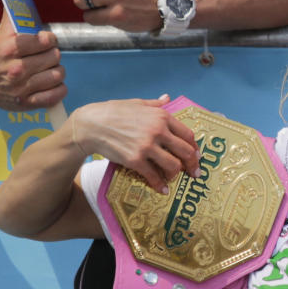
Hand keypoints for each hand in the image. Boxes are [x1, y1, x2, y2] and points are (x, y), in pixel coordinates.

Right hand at [0, 10, 65, 109]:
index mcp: (10, 49)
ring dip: (57, 71)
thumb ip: (14, 15)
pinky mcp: (26, 103)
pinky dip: (58, 89)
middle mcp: (16, 69)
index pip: (45, 40)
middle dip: (52, 54)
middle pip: (54, 57)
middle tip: (46, 56)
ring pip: (57, 75)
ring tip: (49, 69)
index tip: (46, 41)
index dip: (49, 39)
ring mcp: (22, 88)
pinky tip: (52, 83)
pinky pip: (55, 96)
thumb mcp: (2, 33)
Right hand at [72, 95, 200, 192]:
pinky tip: (163, 190)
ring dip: (176, 174)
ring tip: (173, 178)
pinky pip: (154, 176)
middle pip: (185, 152)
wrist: (90, 125)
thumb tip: (167, 98)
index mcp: (161, 116)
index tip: (197, 155)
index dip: (195, 147)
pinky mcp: (135, 160)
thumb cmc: (112, 112)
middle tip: (194, 172)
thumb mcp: (137, 103)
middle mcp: (158, 131)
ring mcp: (147, 146)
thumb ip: (155, 104)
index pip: (188, 135)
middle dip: (192, 165)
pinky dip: (160, 185)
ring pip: (173, 166)